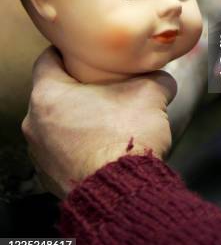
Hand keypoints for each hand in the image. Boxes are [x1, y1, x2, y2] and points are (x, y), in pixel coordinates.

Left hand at [22, 46, 175, 197]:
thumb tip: (161, 78)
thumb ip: (155, 77)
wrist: (125, 194)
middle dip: (80, 86)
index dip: (71, 51)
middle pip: (55, 92)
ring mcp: (41, 154)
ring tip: (110, 116)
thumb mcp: (150, 92)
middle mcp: (35, 124)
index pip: (49, 58)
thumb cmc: (127, 137)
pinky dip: (81, 144)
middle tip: (106, 83)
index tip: (89, 52)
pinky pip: (64, 150)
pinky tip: (107, 143)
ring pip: (59, 123)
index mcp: (49, 94)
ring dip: (80, 117)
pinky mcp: (51, 177)